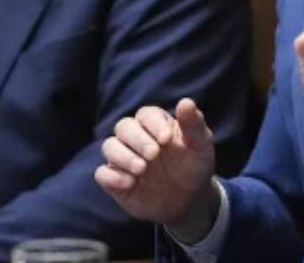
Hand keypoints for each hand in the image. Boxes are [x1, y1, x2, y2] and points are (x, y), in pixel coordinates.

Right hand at [95, 98, 219, 242]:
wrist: (188, 199)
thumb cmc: (194, 165)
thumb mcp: (200, 146)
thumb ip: (193, 125)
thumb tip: (186, 102)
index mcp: (155, 124)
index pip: (146, 114)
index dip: (154, 124)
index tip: (167, 139)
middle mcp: (136, 137)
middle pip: (124, 127)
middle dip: (138, 139)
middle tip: (154, 154)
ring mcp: (123, 158)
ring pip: (109, 147)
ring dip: (122, 156)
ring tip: (141, 169)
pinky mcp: (115, 180)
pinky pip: (103, 174)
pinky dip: (112, 177)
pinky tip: (130, 184)